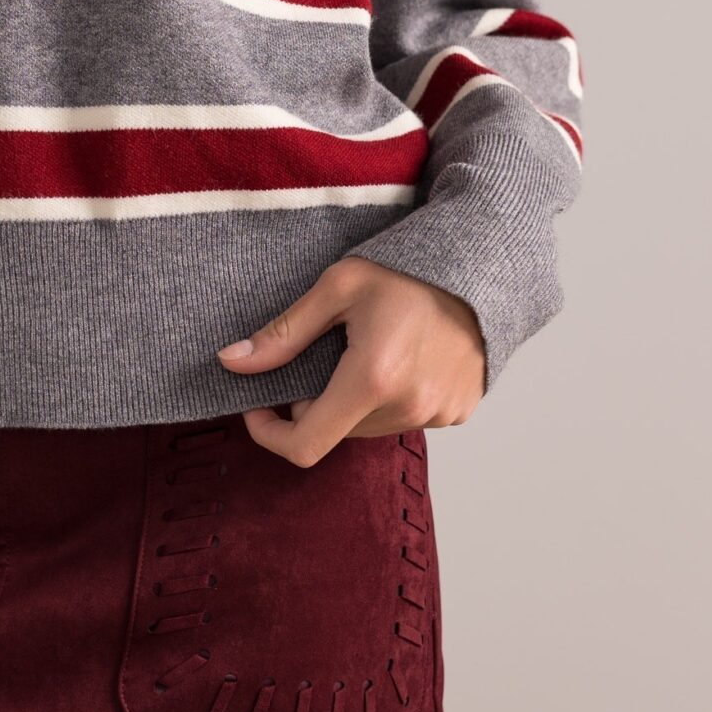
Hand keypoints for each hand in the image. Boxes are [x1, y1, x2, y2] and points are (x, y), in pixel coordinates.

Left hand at [216, 256, 486, 464]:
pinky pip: (402, 419)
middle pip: (334, 431)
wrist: (480, 267)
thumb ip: (283, 333)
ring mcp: (437, 414)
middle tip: (320, 355)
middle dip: (313, 402)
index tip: (258, 405)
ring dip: (351, 402)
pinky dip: (387, 400)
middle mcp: (408, 407)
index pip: (305, 445)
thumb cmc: (406, 271)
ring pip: (366, 428)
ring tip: (363, 351)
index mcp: (372, 379)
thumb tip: (231, 361)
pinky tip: (397, 360)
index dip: (269, 434)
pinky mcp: (456, 413)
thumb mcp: (336, 287)